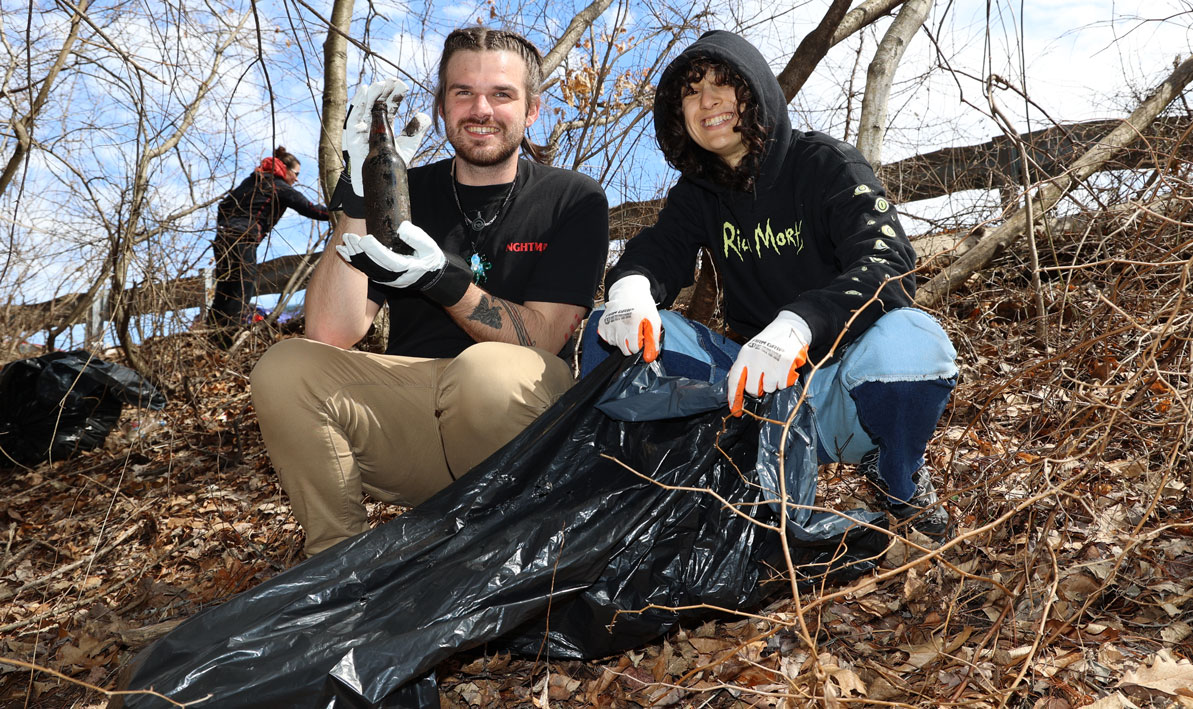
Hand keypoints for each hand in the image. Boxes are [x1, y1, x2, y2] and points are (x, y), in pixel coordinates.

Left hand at [336, 221, 445, 288]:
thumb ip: (417, 238)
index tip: (365, 238)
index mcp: (407, 268)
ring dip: (354, 255)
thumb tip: (402, 227)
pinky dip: (353, 260)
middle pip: (373, 264)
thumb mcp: (429, 247)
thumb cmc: (429, 259)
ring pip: (366, 268)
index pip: (388, 259)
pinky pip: (365, 269)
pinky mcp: (381, 278)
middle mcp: (394, 276)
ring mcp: (386, 279)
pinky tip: (343, 251)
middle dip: (359, 250)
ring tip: (344, 241)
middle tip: (349, 236)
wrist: (430, 278)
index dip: (375, 250)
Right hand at [342, 79, 429, 196]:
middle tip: (393, 82)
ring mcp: (361, 131)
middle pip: (377, 104)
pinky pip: (353, 119)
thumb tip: (425, 116)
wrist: (380, 182)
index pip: (390, 107)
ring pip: (365, 108)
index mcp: (383, 125)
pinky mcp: (353, 138)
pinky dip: (358, 105)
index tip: (403, 86)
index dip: (395, 96)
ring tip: (380, 85)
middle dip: (384, 92)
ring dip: (372, 95)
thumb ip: (415, 131)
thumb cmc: (390, 163)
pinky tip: (364, 92)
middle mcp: (371, 125)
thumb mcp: (407, 146)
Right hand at [597, 274, 660, 361]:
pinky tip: (619, 328)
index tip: (642, 338)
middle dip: (631, 345)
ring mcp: (608, 323)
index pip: (633, 348)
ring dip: (622, 341)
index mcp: (632, 322)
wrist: (629, 292)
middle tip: (635, 333)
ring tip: (627, 328)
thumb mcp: (654, 321)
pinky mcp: (602, 324)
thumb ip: (653, 341)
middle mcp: (617, 323)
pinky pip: (608, 339)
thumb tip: (650, 358)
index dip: (640, 346)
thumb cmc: (643, 307)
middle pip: (623, 349)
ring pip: (615, 344)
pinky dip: (614, 337)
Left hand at [727, 311, 810, 414]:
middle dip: (757, 390)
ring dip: (772, 384)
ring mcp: (771, 361)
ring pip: (768, 388)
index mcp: (745, 354)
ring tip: (775, 370)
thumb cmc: (769, 342)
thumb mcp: (752, 350)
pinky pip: (782, 384)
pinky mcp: (786, 363)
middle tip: (763, 380)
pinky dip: (784, 380)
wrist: (790, 326)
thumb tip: (740, 389)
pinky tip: (784, 369)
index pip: (735, 379)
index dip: (734, 397)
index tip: (734, 410)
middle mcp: (756, 358)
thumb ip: (746, 367)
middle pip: (752, 389)